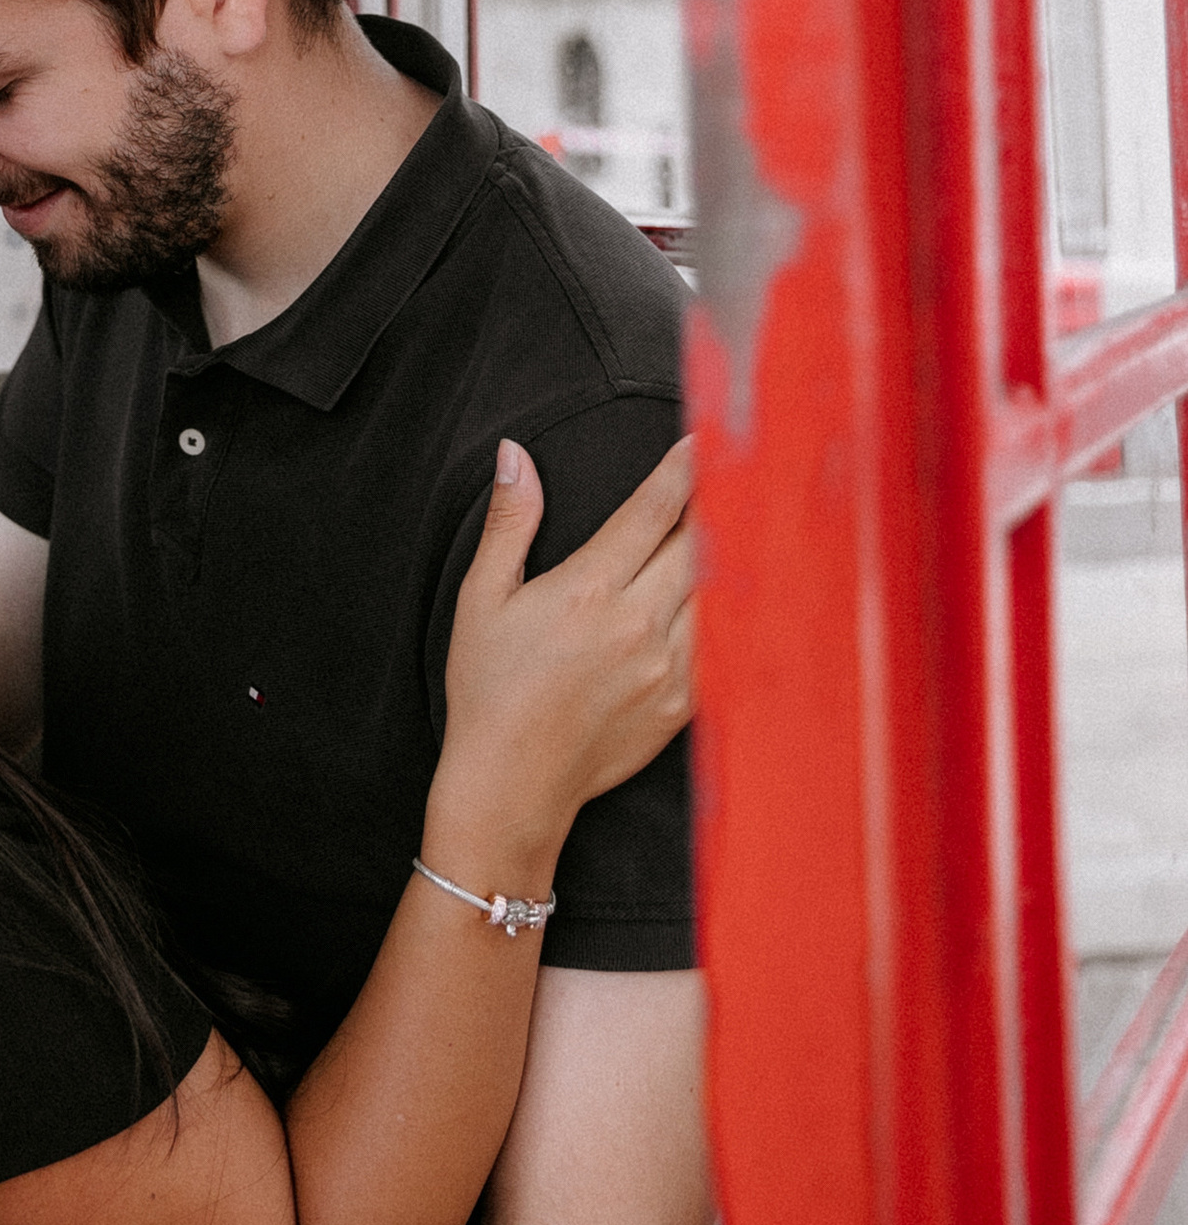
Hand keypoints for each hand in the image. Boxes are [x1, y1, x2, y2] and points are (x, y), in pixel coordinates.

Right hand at [432, 437, 695, 879]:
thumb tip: (514, 456)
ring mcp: (665, 668)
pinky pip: (717, 646)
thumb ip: (509, 522)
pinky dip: (724, 615)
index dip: (682, 470)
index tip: (704, 440)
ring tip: (742, 527)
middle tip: (737, 471)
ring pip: (715, 593)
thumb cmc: (488, 689)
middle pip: (696, 545)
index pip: (650, 511)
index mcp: (587, 590)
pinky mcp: (680, 705)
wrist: (512, 784)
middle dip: (713, 504)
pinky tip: (729, 597)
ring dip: (725, 557)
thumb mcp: (481, 598)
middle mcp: (635, 625)